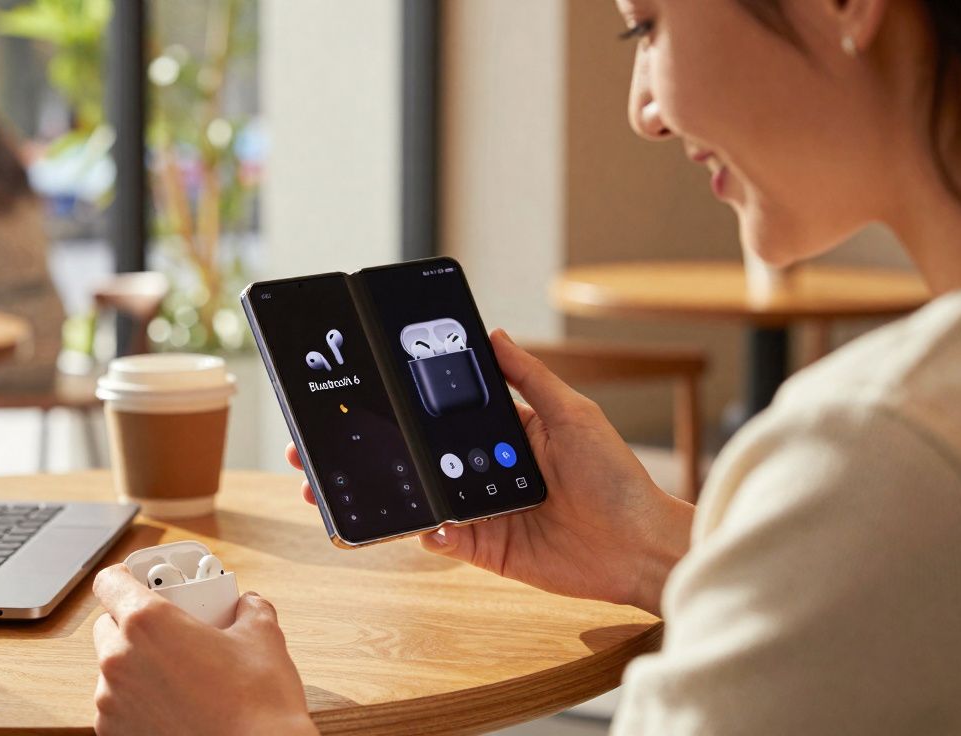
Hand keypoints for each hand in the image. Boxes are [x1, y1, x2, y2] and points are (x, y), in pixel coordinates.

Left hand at [92, 564, 316, 735]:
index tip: (136, 581)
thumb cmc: (257, 704)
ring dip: (135, 665)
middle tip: (170, 633)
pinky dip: (136, 701)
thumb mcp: (262, 638)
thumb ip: (249, 610)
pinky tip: (172, 705)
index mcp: (147, 623)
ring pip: (112, 668)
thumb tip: (248, 605)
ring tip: (177, 675)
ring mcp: (111, 702)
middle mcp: (119, 659)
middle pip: (108, 625)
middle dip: (133, 625)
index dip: (124, 577)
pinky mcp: (115, 734)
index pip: (110, 581)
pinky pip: (116, 705)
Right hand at [287, 329, 692, 615]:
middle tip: (320, 446)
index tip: (365, 393)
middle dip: (370, 450)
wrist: (639, 546)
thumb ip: (529, 378)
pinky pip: (440, 538)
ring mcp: (480, 510)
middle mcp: (485, 470)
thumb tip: (494, 335)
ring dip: (381, 491)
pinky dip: (423, 530)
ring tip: (336, 487)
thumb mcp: (573, 414)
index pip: (442, 415)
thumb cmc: (617, 478)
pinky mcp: (484, 548)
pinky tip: (416, 521)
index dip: (403, 407)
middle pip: (417, 457)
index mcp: (504, 433)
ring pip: (419, 497)